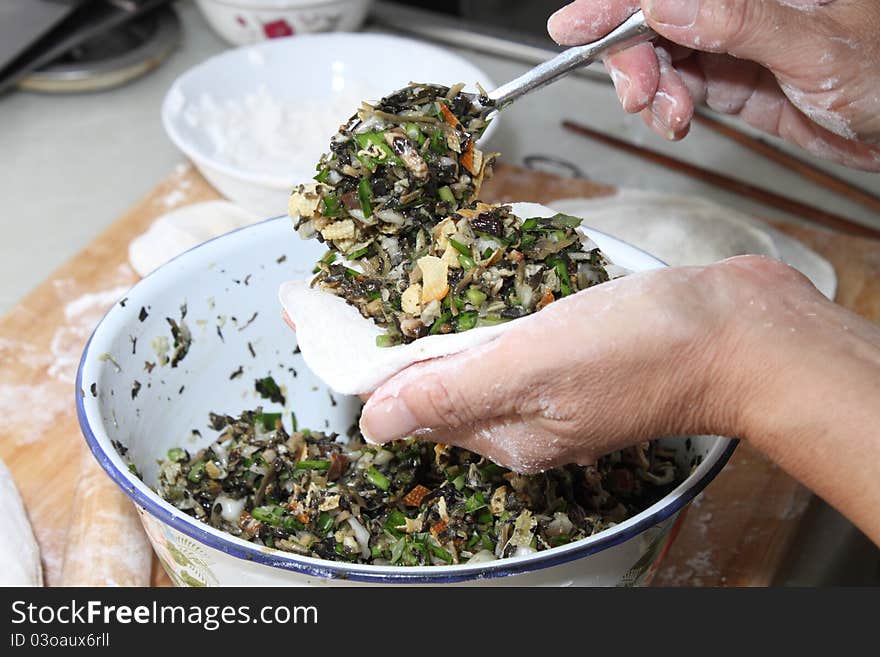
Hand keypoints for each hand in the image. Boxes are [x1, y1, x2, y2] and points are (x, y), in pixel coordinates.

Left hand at [359, 256, 879, 543]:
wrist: (737, 329)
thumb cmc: (644, 347)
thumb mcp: (532, 366)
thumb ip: (451, 391)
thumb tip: (375, 423)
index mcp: (503, 434)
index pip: (407, 405)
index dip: (358, 363)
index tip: (309, 316)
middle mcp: (519, 421)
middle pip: (430, 385)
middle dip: (383, 344)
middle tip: (338, 295)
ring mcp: (547, 388)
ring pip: (465, 360)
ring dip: (427, 330)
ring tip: (381, 291)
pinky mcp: (572, 356)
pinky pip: (504, 341)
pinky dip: (475, 319)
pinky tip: (462, 295)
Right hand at [547, 0, 879, 170]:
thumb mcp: (815, 46)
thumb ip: (738, 22)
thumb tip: (664, 4)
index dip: (616, 2)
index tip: (575, 26)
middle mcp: (739, 4)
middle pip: (654, 16)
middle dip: (632, 55)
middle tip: (637, 93)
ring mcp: (732, 40)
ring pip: (661, 55)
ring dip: (650, 90)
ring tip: (670, 115)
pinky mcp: (733, 78)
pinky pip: (681, 86)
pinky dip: (668, 108)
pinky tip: (678, 119)